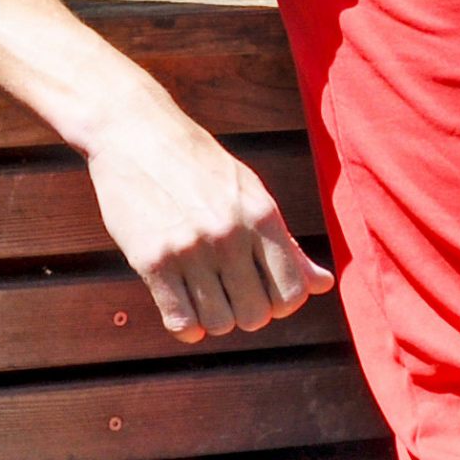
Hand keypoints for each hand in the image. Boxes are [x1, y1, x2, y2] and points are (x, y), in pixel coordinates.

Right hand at [83, 103, 334, 341]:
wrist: (136, 134)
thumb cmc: (200, 166)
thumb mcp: (251, 194)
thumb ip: (286, 243)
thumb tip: (324, 285)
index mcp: (261, 215)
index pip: (292, 292)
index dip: (281, 302)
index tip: (263, 289)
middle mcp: (229, 235)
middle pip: (256, 315)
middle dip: (246, 311)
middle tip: (230, 291)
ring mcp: (190, 249)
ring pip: (220, 324)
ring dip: (214, 319)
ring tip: (205, 294)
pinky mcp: (152, 260)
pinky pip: (181, 322)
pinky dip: (186, 326)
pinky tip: (182, 306)